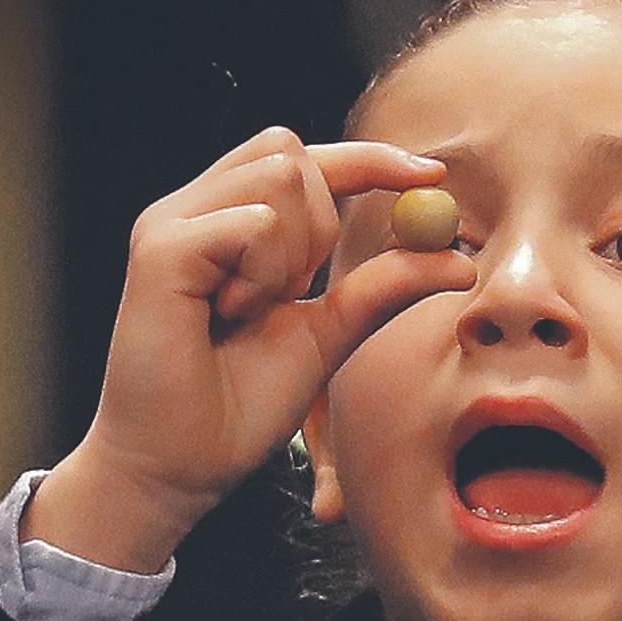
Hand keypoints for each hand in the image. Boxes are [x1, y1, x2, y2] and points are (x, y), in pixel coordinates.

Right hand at [21, 127, 474, 571]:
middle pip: (295, 153)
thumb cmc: (240, 405)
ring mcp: (172, 222)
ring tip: (251, 309)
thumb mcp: (330, 334)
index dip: (373, 159)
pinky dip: (264, 273)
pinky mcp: (160, 247)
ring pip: (282, 176)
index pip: (309, 160)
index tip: (433, 176)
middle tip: (292, 292)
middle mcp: (197, 209)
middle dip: (322, 222)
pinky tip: (230, 314)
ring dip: (293, 253)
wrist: (179, 467)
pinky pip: (254, 223)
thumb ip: (384, 287)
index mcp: (231, 222)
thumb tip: (461, 258)